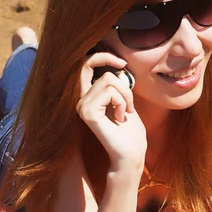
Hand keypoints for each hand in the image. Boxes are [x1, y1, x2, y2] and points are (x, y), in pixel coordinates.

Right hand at [77, 49, 146, 170]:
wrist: (131, 155)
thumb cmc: (130, 132)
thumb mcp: (125, 102)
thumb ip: (117, 85)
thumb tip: (117, 67)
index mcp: (88, 97)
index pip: (86, 65)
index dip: (103, 57)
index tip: (122, 63)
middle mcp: (81, 101)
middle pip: (105, 73)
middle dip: (124, 86)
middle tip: (130, 106)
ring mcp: (81, 107)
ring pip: (109, 81)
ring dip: (126, 96)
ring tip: (124, 114)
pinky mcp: (87, 112)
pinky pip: (110, 92)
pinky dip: (122, 103)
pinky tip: (120, 118)